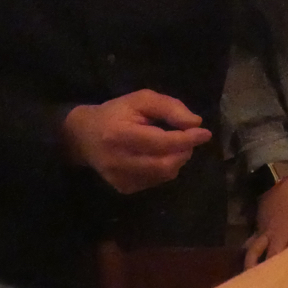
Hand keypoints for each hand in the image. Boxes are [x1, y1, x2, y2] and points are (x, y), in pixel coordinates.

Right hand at [62, 90, 213, 194]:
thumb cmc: (116, 113)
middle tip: (188, 138)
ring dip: (177, 160)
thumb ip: (169, 107)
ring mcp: (120, 178)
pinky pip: (156, 181)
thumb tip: (195, 123)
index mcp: (119, 135)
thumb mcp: (141, 100)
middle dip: (184, 151)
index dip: (186, 139)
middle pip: (165, 164)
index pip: (161, 143)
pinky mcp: (123, 188)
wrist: (83, 137)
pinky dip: (165, 168)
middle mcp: (118, 161)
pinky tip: (157, 156)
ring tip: (172, 145)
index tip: (204, 133)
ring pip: (163, 175)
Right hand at [244, 176, 287, 267]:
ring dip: (253, 267)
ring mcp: (267, 235)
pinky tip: (247, 267)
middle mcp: (281, 237)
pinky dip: (249, 254)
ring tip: (252, 283)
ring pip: (257, 254)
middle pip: (275, 259)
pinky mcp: (257, 231)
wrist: (279, 184)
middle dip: (273, 275)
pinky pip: (251, 245)